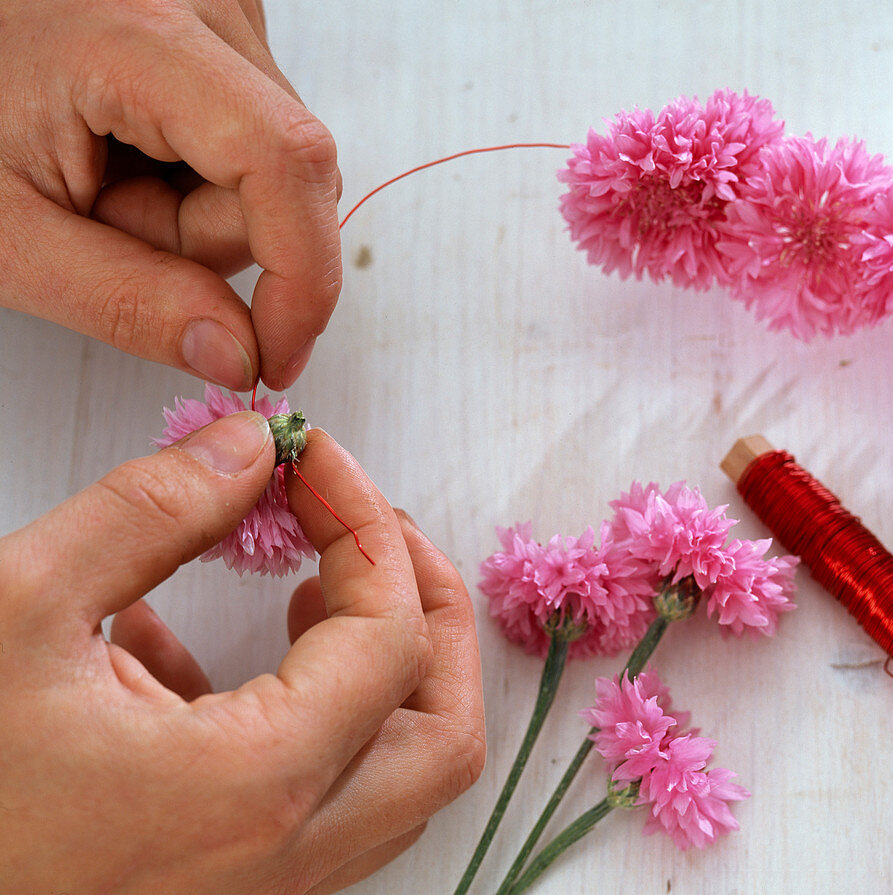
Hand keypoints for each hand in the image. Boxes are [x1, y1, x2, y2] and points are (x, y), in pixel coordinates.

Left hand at [0, 0, 341, 389]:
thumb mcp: (10, 233)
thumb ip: (125, 300)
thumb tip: (239, 355)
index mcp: (140, 35)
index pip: (285, 159)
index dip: (303, 274)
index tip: (278, 354)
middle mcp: (202, 7)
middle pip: (283, 179)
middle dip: (206, 240)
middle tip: (109, 222)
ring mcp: (220, 12)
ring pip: (278, 172)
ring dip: (201, 213)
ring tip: (111, 181)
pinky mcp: (225, 35)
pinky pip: (262, 146)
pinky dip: (203, 180)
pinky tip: (138, 157)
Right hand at [0, 418, 484, 892]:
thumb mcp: (17, 610)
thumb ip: (151, 512)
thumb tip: (244, 445)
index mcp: (254, 787)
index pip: (389, 635)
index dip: (366, 523)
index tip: (316, 459)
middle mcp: (281, 855)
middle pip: (442, 731)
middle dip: (426, 610)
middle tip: (369, 528)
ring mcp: (261, 884)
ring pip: (399, 775)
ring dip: (386, 666)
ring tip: (317, 581)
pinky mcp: (220, 884)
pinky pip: (318, 797)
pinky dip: (307, 713)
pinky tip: (202, 653)